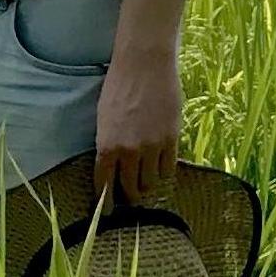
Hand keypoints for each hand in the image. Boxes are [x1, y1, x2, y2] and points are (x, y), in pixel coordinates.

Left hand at [93, 50, 180, 205]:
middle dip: (129, 196)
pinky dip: (163, 171)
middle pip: (130, 189)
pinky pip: (168, 169)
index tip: (108, 213)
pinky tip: (159, 166)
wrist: (144, 63)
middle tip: (130, 197)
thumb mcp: (103, 116)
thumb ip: (108, 144)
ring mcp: (152, 147)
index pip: (105, 185)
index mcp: (106, 145)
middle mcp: (129, 151)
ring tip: (145, 178)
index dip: (106, 202)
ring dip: (147, 183)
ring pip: (151, 183)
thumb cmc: (118, 85)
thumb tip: (111, 167)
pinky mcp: (172, 140)